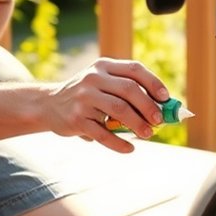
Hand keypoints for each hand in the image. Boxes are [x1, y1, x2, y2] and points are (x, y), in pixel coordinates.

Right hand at [46, 58, 169, 152]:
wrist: (48, 105)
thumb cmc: (87, 96)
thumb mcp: (103, 84)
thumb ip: (127, 93)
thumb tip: (161, 112)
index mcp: (104, 66)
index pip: (134, 69)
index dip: (153, 83)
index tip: (166, 98)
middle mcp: (93, 78)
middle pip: (129, 89)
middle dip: (148, 106)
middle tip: (159, 121)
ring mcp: (83, 98)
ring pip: (119, 110)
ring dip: (138, 124)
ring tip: (148, 135)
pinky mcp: (76, 118)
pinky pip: (103, 133)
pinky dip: (119, 143)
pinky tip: (129, 148)